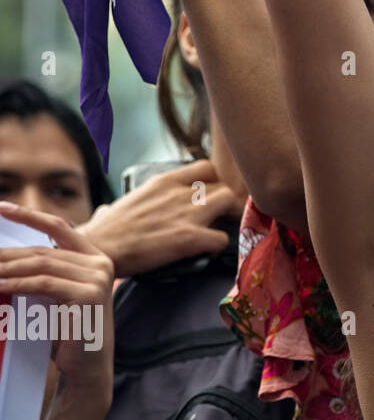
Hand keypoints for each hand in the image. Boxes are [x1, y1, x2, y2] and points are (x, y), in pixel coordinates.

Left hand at [0, 202, 113, 395]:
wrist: (86, 369)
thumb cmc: (66, 334)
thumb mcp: (54, 296)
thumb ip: (42, 274)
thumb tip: (3, 259)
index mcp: (94, 258)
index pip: (59, 227)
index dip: (29, 215)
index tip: (1, 207)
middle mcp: (100, 263)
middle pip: (42, 250)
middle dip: (5, 254)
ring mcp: (98, 277)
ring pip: (41, 264)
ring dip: (5, 268)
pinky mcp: (89, 294)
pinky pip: (43, 282)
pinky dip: (16, 283)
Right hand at [80, 160, 237, 277]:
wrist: (96, 250)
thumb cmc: (103, 232)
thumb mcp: (119, 204)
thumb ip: (126, 204)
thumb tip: (107, 211)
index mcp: (163, 182)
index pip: (206, 167)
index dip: (215, 182)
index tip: (211, 197)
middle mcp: (178, 193)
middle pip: (223, 186)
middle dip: (227, 202)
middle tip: (222, 219)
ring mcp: (186, 214)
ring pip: (230, 202)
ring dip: (230, 218)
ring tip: (220, 230)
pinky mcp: (189, 238)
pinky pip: (222, 239)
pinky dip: (220, 247)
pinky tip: (208, 252)